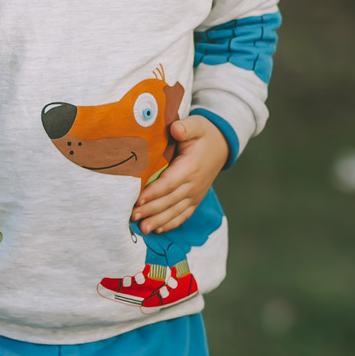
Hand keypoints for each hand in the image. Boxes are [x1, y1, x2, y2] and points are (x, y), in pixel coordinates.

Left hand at [132, 115, 229, 233]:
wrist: (222, 146)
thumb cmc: (203, 134)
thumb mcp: (197, 125)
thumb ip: (186, 127)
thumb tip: (175, 129)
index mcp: (191, 167)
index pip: (170, 183)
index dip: (154, 193)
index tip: (138, 200)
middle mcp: (194, 184)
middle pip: (170, 201)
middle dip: (151, 210)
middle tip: (132, 216)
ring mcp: (195, 194)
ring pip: (175, 211)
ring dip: (158, 221)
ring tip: (142, 229)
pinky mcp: (195, 200)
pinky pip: (183, 215)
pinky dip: (170, 224)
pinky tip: (157, 230)